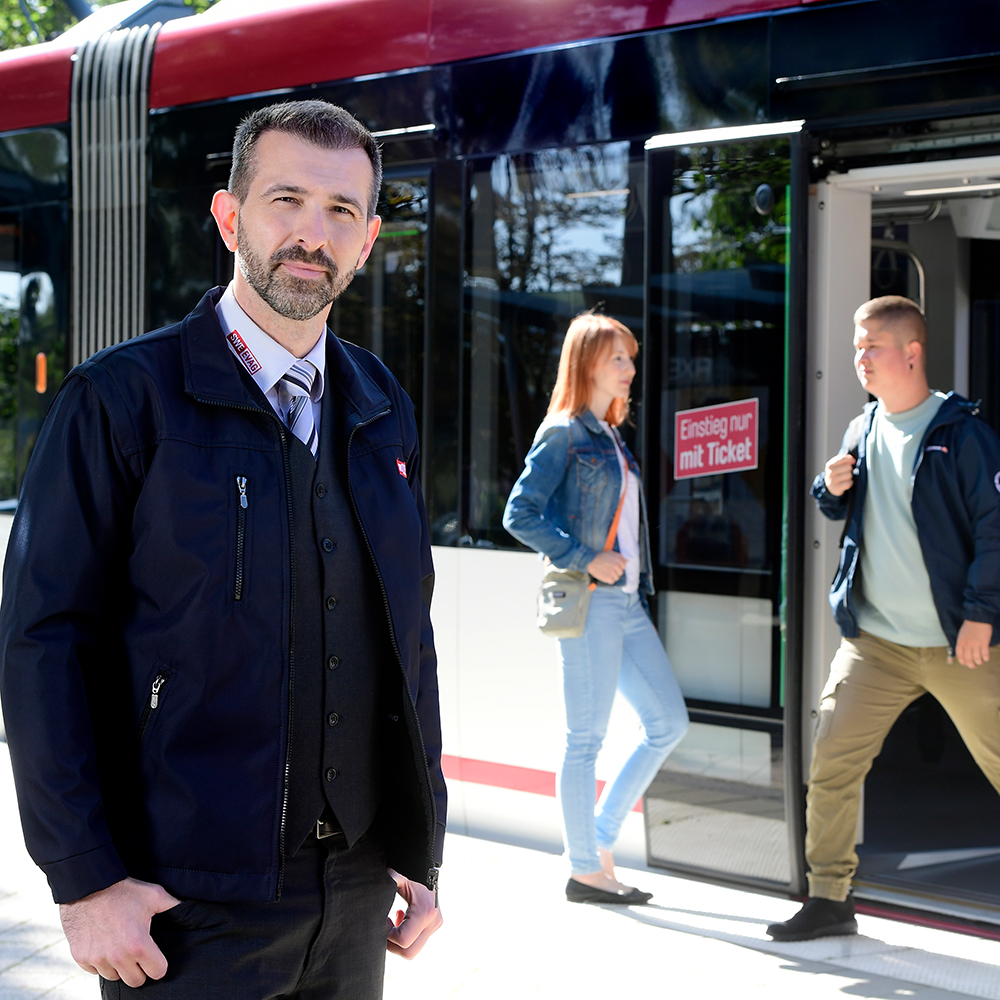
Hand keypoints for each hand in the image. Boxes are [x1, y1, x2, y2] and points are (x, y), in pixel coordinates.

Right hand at [59, 877, 179, 986]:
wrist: (88, 887)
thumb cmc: (123, 891)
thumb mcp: (154, 895)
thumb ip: (174, 906)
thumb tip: (191, 909)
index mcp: (139, 945)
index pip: (157, 972)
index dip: (160, 964)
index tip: (157, 956)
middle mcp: (117, 957)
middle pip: (136, 981)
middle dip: (141, 969)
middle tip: (140, 953)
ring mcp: (98, 959)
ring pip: (115, 977)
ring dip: (120, 966)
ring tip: (122, 946)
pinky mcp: (82, 958)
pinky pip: (96, 971)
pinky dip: (102, 963)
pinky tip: (106, 945)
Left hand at [386, 869, 441, 959]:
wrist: (430, 872)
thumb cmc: (413, 874)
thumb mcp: (399, 880)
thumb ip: (389, 883)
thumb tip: (377, 884)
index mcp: (424, 913)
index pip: (403, 941)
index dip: (389, 936)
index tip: (385, 922)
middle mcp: (433, 923)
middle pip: (408, 953)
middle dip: (393, 945)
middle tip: (387, 928)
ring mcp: (435, 927)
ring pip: (413, 951)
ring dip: (399, 941)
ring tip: (395, 922)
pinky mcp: (434, 927)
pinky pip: (417, 942)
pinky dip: (407, 936)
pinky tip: (402, 920)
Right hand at [587, 551, 625, 583]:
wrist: (590, 561)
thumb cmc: (600, 556)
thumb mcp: (611, 553)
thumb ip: (620, 556)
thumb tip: (627, 561)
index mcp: (619, 560)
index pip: (624, 567)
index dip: (618, 567)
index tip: (613, 566)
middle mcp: (617, 566)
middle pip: (620, 573)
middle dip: (616, 572)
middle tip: (609, 570)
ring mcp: (613, 572)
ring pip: (617, 578)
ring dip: (612, 576)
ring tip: (606, 573)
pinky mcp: (609, 578)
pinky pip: (612, 581)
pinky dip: (609, 580)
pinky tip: (605, 576)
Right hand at [824, 453, 855, 496]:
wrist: (830, 485)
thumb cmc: (837, 472)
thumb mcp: (837, 464)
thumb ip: (845, 459)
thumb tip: (853, 461)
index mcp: (830, 465)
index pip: (843, 458)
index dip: (850, 460)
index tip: (853, 462)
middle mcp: (830, 472)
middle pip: (848, 467)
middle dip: (850, 469)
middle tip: (846, 472)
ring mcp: (833, 480)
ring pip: (849, 475)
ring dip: (850, 477)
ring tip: (845, 478)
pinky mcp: (836, 488)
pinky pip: (849, 483)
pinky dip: (850, 483)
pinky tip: (846, 483)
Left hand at [955, 620, 993, 668]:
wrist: (977, 619)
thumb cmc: (969, 627)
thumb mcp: (961, 635)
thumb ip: (962, 644)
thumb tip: (964, 654)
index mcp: (960, 642)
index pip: (959, 656)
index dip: (963, 662)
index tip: (966, 664)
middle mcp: (967, 644)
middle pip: (968, 660)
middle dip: (971, 665)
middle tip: (974, 666)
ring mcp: (976, 644)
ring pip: (977, 659)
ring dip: (979, 662)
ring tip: (981, 661)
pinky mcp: (984, 643)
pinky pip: (985, 654)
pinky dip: (986, 658)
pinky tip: (986, 658)